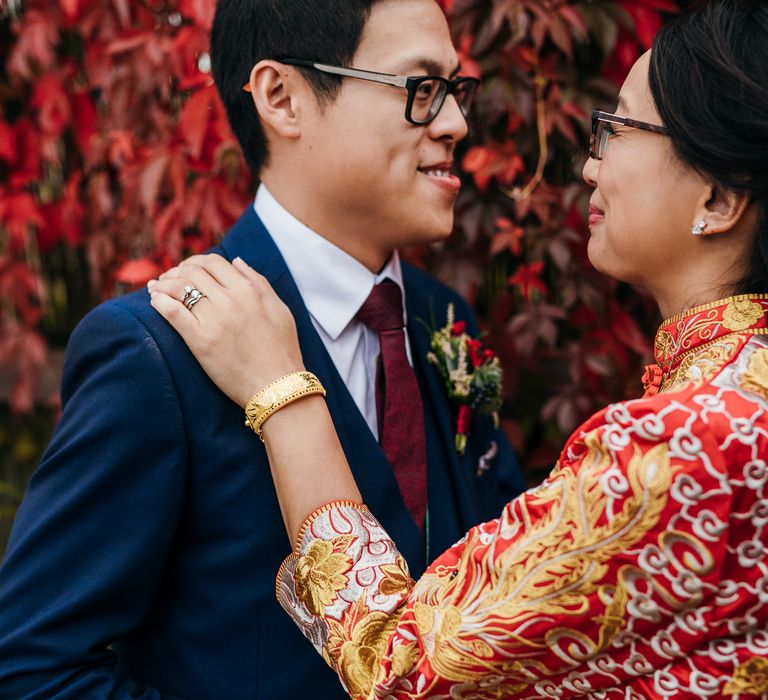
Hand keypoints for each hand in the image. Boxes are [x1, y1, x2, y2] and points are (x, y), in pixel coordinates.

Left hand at [148, 255, 304, 407]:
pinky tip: (154, 299)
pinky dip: (160, 301)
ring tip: (157, 287)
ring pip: (179, 288)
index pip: (214, 262)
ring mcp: (214, 320)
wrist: (276, 385)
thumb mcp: (279, 309)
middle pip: (193, 272)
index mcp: (249, 290)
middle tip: (169, 278)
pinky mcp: (200, 341)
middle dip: (177, 271)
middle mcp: (230, 301)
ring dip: (164, 283)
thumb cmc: (282, 349)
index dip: (197, 261)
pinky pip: (172, 312)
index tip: (189, 268)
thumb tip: (236, 261)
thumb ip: (259, 281)